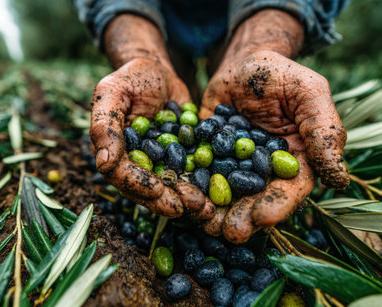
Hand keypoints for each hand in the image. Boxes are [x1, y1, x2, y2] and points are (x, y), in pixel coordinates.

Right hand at [90, 58, 214, 217]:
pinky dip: (203, 185)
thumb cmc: (132, 77)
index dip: (138, 185)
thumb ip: (104, 125)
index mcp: (113, 151)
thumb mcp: (114, 93)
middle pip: (147, 189)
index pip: (121, 176)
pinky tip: (217, 195)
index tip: (157, 190)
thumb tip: (103, 163)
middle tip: (187, 207)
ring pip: (170, 187)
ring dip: (187, 198)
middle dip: (167, 200)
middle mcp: (134, 163)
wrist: (159, 72)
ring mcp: (158, 163)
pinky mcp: (179, 158)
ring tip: (206, 208)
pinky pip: (190, 175)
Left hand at [200, 10, 348, 242]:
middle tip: (229, 232)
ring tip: (205, 222)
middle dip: (243, 216)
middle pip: (254, 198)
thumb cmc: (280, 74)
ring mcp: (232, 164)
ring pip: (225, 192)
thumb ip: (324, 132)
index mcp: (294, 160)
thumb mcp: (309, 94)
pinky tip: (184, 194)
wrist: (242, 63)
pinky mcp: (207, 154)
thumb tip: (339, 179)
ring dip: (215, 210)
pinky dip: (192, 185)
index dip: (277, 205)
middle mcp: (263, 169)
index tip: (262, 219)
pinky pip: (199, 172)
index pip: (289, 189)